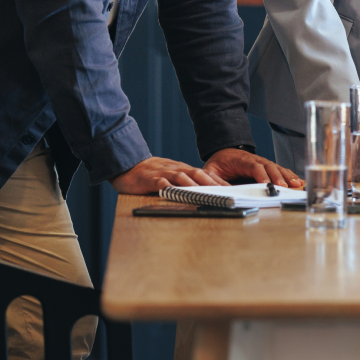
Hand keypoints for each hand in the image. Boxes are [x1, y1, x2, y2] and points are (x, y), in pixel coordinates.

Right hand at [110, 156, 227, 194]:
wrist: (128, 165)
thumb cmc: (151, 174)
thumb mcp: (171, 175)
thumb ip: (184, 181)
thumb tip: (204, 191)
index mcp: (182, 169)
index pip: (203, 174)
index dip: (217, 181)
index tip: (231, 189)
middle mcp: (175, 169)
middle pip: (196, 174)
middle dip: (211, 183)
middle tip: (224, 192)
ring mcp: (163, 174)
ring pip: (181, 178)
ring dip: (194, 185)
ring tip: (206, 194)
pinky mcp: (149, 179)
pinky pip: (160, 183)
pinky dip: (168, 188)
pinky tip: (175, 193)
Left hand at [204, 147, 303, 187]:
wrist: (224, 151)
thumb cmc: (219, 163)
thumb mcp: (211, 170)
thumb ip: (213, 179)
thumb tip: (219, 190)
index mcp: (241, 160)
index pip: (253, 166)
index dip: (261, 175)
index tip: (266, 184)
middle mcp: (255, 159)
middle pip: (268, 166)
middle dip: (277, 177)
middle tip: (284, 187)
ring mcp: (262, 162)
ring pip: (276, 167)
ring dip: (286, 176)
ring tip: (295, 184)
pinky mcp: (267, 167)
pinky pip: (279, 170)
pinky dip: (289, 175)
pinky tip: (297, 181)